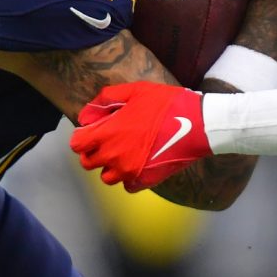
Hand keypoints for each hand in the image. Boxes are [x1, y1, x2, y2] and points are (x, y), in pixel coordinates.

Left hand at [69, 81, 211, 190]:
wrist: (199, 125)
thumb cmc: (167, 104)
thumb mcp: (135, 91)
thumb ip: (106, 100)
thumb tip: (86, 116)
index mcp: (108, 134)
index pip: (77, 145)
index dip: (82, 137)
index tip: (92, 132)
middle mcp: (114, 156)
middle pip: (87, 163)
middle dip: (93, 152)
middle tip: (108, 142)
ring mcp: (129, 171)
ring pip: (106, 177)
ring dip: (110, 167)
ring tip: (124, 153)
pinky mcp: (145, 181)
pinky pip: (127, 186)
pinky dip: (129, 177)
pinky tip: (138, 163)